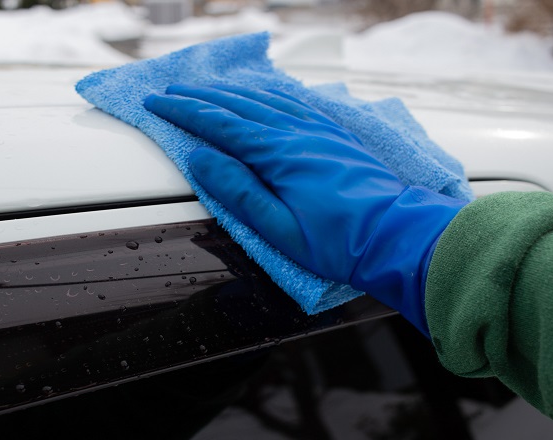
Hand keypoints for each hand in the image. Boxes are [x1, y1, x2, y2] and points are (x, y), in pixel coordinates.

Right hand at [144, 84, 466, 335]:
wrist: (395, 235)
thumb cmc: (338, 241)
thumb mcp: (278, 227)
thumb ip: (237, 190)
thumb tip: (201, 159)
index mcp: (279, 154)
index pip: (219, 124)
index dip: (184, 113)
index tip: (157, 104)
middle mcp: (296, 132)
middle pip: (237, 105)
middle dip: (199, 97)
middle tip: (170, 92)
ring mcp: (317, 129)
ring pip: (263, 98)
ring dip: (228, 92)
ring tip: (204, 88)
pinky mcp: (332, 134)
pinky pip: (292, 101)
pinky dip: (266, 92)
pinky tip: (259, 90)